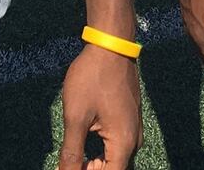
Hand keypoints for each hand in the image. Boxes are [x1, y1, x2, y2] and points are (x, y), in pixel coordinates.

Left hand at [57, 45, 142, 169]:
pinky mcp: (129, 118)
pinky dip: (101, 150)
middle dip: (90, 169)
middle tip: (69, 160)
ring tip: (74, 155)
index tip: (70, 167)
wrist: (110, 45)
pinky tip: (84, 143)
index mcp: (123, 143)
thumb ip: (72, 151)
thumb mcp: (76, 117)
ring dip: (95, 162)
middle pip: (113, 168)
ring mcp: (133, 128)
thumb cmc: (92, 78)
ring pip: (114, 158)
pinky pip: (117, 144)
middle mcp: (134, 140)